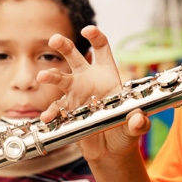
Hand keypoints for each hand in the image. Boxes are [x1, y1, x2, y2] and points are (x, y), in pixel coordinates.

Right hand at [38, 26, 150, 162]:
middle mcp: (89, 80)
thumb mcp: (135, 127)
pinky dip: (51, 112)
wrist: (110, 150)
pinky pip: (57, 108)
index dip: (95, 37)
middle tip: (55, 39)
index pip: (102, 49)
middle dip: (64, 46)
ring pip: (61, 78)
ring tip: (42, 76)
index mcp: (108, 75)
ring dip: (51, 75)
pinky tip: (48, 117)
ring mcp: (76, 94)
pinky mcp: (68, 111)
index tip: (87, 30)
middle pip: (75, 57)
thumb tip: (138, 119)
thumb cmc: (124, 131)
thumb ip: (138, 123)